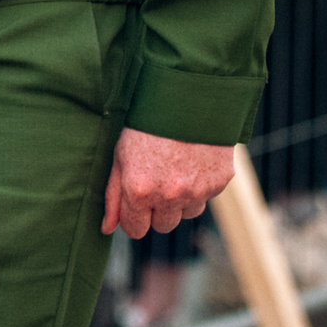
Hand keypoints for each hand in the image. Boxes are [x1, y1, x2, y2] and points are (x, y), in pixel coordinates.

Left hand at [103, 129, 234, 239]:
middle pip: (163, 226)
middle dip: (158, 210)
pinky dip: (200, 184)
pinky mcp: (219, 182)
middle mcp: (169, 196)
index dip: (134, 217)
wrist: (186, 95)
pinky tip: (193, 160)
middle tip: (156, 180)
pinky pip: (206, 196)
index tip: (136, 203)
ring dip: (181, 200)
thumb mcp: (120, 155)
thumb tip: (107, 228)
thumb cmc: (146, 123)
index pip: (136, 230)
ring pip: (186, 213)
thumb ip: (113, 196)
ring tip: (176, 168)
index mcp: (139, 191)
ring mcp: (197, 191)